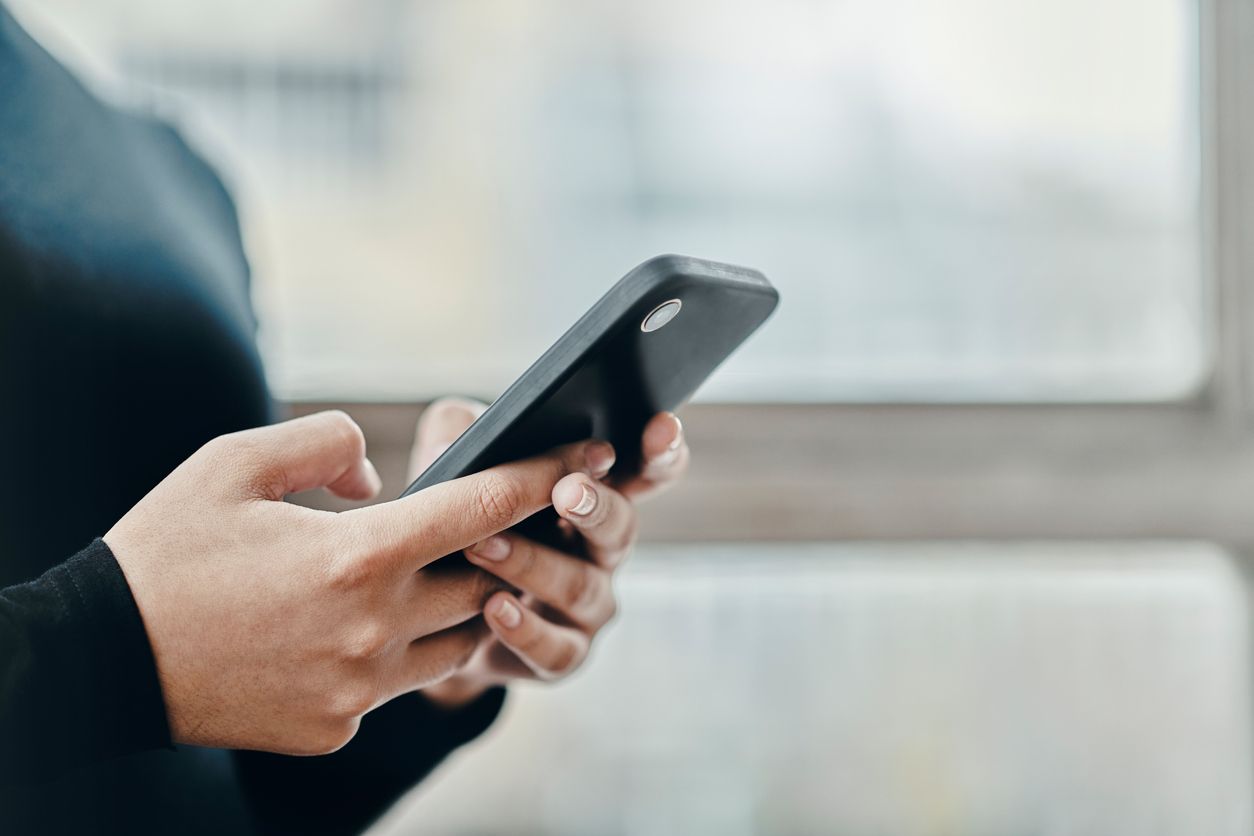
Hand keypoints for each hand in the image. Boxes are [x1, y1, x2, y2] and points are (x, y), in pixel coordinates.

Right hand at [105, 410, 608, 753]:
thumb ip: (327, 444)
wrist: (104, 657)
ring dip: (459, 605)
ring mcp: (359, 687)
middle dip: (498, 548)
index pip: (483, 509)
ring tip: (428, 572)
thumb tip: (381, 476)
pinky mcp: (338, 725)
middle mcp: (373, 627)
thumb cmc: (168, 551)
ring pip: (457, 640)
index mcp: (357, 555)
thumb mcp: (236, 462)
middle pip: (485, 581)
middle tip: (487, 521)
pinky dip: (398, 651)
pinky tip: (358, 627)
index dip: (543, 477)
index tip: (585, 454)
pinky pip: (399, 684)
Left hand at [412, 399, 689, 706]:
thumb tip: (459, 433)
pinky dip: (525, 629)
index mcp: (592, 495)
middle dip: (597, 507)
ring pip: (581, 587)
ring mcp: (588, 605)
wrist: (432, 616)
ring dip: (533, 565)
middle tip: (567, 490)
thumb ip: (458, 434)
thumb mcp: (453, 469)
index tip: (659, 425)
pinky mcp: (562, 654)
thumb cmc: (458, 524)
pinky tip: (493, 608)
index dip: (661, 450)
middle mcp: (602, 550)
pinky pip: (556, 648)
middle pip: (621, 525)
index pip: (645, 469)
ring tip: (485, 545)